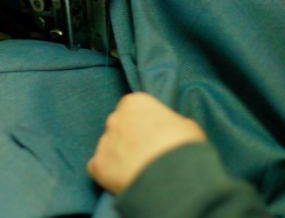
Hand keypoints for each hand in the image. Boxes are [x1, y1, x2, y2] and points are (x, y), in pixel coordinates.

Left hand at [87, 92, 205, 194]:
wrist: (175, 176)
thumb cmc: (184, 147)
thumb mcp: (186, 125)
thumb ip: (168, 122)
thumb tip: (166, 130)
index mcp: (135, 103)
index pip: (133, 109)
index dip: (143, 123)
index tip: (152, 136)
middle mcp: (115, 118)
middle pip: (118, 127)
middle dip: (128, 139)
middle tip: (145, 156)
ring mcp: (104, 141)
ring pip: (108, 148)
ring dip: (119, 158)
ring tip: (138, 172)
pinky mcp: (98, 164)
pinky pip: (99, 168)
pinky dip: (108, 175)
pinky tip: (125, 180)